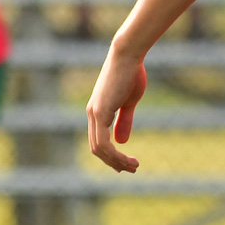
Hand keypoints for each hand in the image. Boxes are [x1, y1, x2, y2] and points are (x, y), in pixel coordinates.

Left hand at [87, 53, 146, 172]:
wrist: (128, 55)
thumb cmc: (131, 74)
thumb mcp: (129, 101)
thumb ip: (124, 120)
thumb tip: (121, 142)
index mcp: (97, 110)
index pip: (98, 140)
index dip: (111, 155)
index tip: (126, 163)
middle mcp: (91, 113)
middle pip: (96, 148)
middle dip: (114, 162)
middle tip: (132, 169)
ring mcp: (94, 113)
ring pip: (99, 149)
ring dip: (116, 161)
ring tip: (134, 166)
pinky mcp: (100, 112)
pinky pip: (103, 142)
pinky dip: (115, 154)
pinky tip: (127, 157)